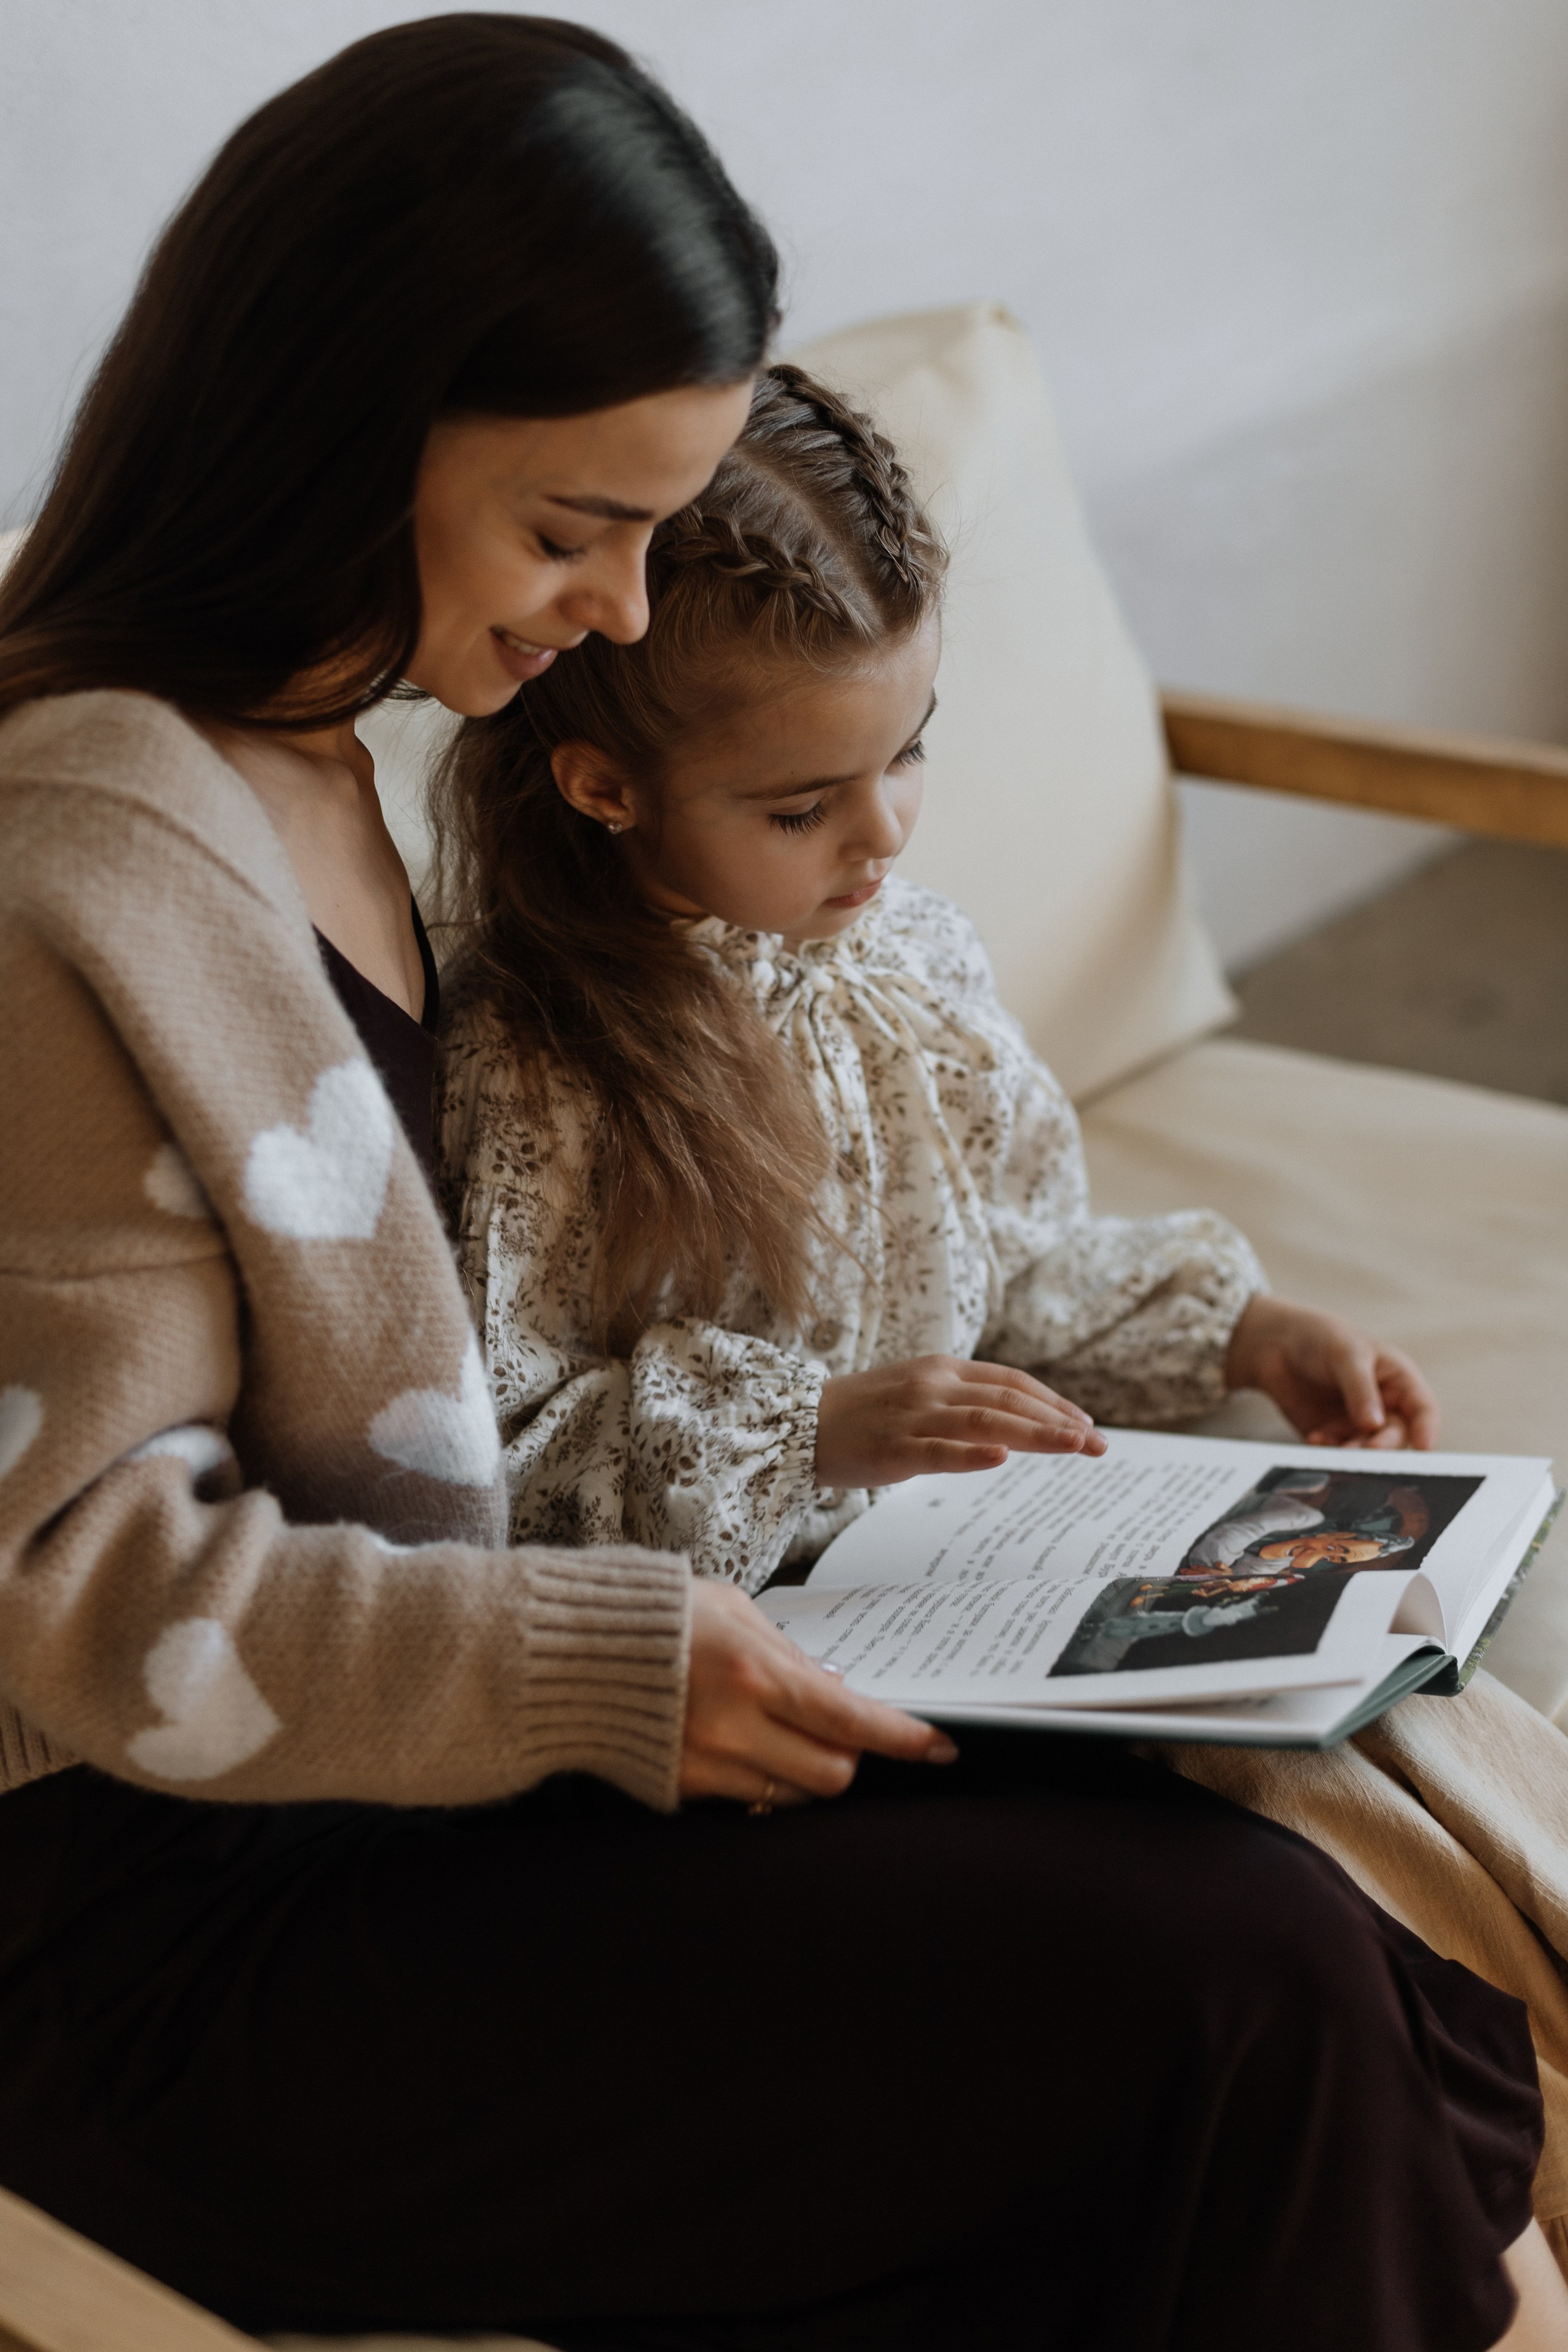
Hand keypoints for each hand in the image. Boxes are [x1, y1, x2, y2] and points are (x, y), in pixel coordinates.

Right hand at [679, 1578, 956, 1805]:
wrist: (564, 1653)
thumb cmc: (653, 1616)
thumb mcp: (732, 1610)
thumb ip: (788, 1653)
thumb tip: (837, 1691)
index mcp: (752, 1672)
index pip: (849, 1721)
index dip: (903, 1739)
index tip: (940, 1748)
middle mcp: (732, 1728)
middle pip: (833, 1774)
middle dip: (850, 1758)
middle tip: (842, 1733)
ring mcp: (705, 1767)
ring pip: (794, 1797)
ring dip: (806, 1771)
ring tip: (784, 1734)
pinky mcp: (681, 1790)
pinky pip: (746, 1801)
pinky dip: (760, 1779)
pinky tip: (742, 1744)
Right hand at [814, 1355, 1105, 1488]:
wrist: (801, 1422)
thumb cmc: (865, 1413)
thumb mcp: (919, 1392)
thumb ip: (962, 1401)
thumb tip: (1012, 1424)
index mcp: (943, 1369)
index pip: (1012, 1383)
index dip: (1053, 1402)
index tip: (1086, 1424)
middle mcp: (934, 1386)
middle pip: (1009, 1401)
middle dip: (1059, 1422)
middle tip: (1098, 1444)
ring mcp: (914, 1416)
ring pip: (986, 1423)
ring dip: (1036, 1434)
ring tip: (1074, 1446)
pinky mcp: (895, 1448)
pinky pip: (940, 1451)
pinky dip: (973, 1454)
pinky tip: (1003, 1459)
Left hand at [1224, 1293, 1438, 1449]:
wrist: (1277, 1345)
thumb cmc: (1321, 1339)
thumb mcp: (1345, 1355)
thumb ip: (1361, 1390)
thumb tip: (1374, 1425)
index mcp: (1399, 1380)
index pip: (1423, 1410)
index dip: (1427, 1430)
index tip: (1424, 1448)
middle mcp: (1385, 1406)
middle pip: (1396, 1436)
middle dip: (1382, 1445)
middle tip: (1365, 1451)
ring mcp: (1360, 1424)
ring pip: (1368, 1450)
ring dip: (1354, 1452)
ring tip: (1332, 1444)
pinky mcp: (1335, 1435)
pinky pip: (1338, 1451)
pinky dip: (1329, 1449)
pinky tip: (1315, 1438)